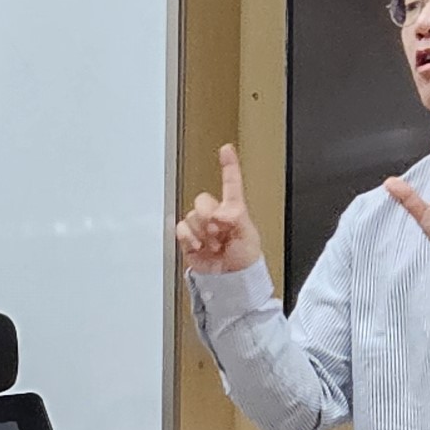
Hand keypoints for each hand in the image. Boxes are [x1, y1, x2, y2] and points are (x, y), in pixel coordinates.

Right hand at [176, 144, 265, 276]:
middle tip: (218, 231)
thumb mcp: (248, 234)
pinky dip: (188, 237)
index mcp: (233, 209)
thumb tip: (220, 211)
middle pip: (202, 200)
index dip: (228, 165)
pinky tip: (199, 246)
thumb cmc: (244, 259)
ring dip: (201, 232)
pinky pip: (181, 228)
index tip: (226, 149)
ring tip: (213, 244)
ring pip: (191, 216)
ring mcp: (201, 227)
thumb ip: (235, 217)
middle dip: (208, 216)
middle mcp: (216, 215)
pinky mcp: (189, 239)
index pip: (230, 183)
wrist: (230, 280)